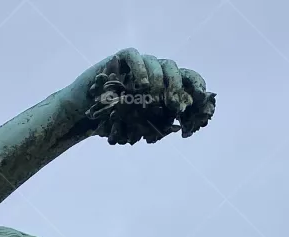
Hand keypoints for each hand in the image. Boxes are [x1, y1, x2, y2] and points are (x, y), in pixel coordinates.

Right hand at [70, 49, 214, 144]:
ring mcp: (138, 64)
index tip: (200, 98)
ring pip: (156, 63)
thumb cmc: (116, 122)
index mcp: (163, 86)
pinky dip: (140, 69)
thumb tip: (179, 126)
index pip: (186, 78)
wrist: (88, 115)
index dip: (196, 85)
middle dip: (176, 86)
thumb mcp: (142, 127)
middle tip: (173, 104)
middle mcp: (153, 72)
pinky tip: (141, 85)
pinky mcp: (120, 59)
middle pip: (173, 68)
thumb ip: (160, 125)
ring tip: (153, 99)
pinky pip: (134, 56)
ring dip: (158, 81)